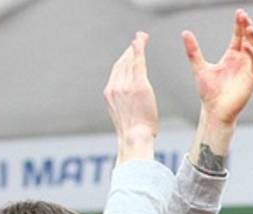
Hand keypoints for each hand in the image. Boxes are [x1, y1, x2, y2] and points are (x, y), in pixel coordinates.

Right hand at [104, 32, 157, 162]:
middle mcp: (114, 86)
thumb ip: (126, 107)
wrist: (134, 138)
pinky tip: (141, 41)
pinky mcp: (138, 85)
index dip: (122, 60)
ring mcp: (125, 85)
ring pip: (130, 60)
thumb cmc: (134, 135)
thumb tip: (133, 111)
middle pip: (121, 63)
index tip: (129, 53)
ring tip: (142, 37)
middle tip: (137, 40)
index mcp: (110, 94)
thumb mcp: (126, 119)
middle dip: (129, 50)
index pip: (116, 71)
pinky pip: (138, 63)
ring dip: (136, 46)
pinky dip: (139, 50)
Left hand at [182, 9, 252, 125]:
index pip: (239, 37)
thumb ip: (193, 51)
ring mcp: (249, 71)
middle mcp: (242, 62)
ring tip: (249, 29)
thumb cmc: (208, 93)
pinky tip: (245, 47)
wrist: (214, 111)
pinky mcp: (252, 80)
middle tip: (244, 16)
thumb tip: (185, 32)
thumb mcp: (199, 67)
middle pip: (250, 40)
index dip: (240, 25)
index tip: (240, 13)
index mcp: (232, 57)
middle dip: (249, 27)